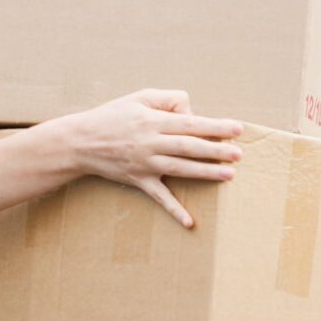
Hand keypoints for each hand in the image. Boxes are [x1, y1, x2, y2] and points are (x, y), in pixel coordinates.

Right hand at [65, 89, 243, 227]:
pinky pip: (159, 197)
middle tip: (239, 154)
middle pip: (188, 146)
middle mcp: (150, 142)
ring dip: (205, 173)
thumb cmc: (113, 115)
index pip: (190, 123)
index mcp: (152, 120)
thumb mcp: (139, 97)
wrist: (81, 141)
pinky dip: (174, 210)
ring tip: (229, 174)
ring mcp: (144, 164)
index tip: (237, 129)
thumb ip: (168, 100)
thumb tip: (192, 111)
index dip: (215, 126)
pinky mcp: (138, 180)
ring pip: (179, 169)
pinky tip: (190, 222)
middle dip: (215, 150)